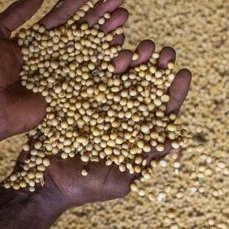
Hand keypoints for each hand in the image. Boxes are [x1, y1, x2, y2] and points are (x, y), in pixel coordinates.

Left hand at [0, 0, 129, 139]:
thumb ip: (17, 13)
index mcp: (39, 39)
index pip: (65, 13)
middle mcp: (55, 55)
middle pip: (84, 29)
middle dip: (103, 12)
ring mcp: (65, 75)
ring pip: (94, 50)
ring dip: (111, 33)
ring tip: (124, 17)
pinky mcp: (70, 95)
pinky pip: (94, 79)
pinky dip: (110, 66)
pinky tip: (124, 51)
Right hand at [20, 40, 191, 215]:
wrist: (44, 182)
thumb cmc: (85, 187)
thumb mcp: (121, 178)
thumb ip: (145, 158)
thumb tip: (176, 142)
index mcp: (135, 132)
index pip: (161, 109)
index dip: (173, 91)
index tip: (184, 73)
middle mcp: (119, 113)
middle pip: (143, 85)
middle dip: (156, 68)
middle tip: (165, 53)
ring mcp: (98, 101)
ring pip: (121, 73)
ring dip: (135, 58)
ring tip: (143, 46)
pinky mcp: (75, 93)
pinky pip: (91, 70)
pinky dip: (104, 55)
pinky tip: (115, 42)